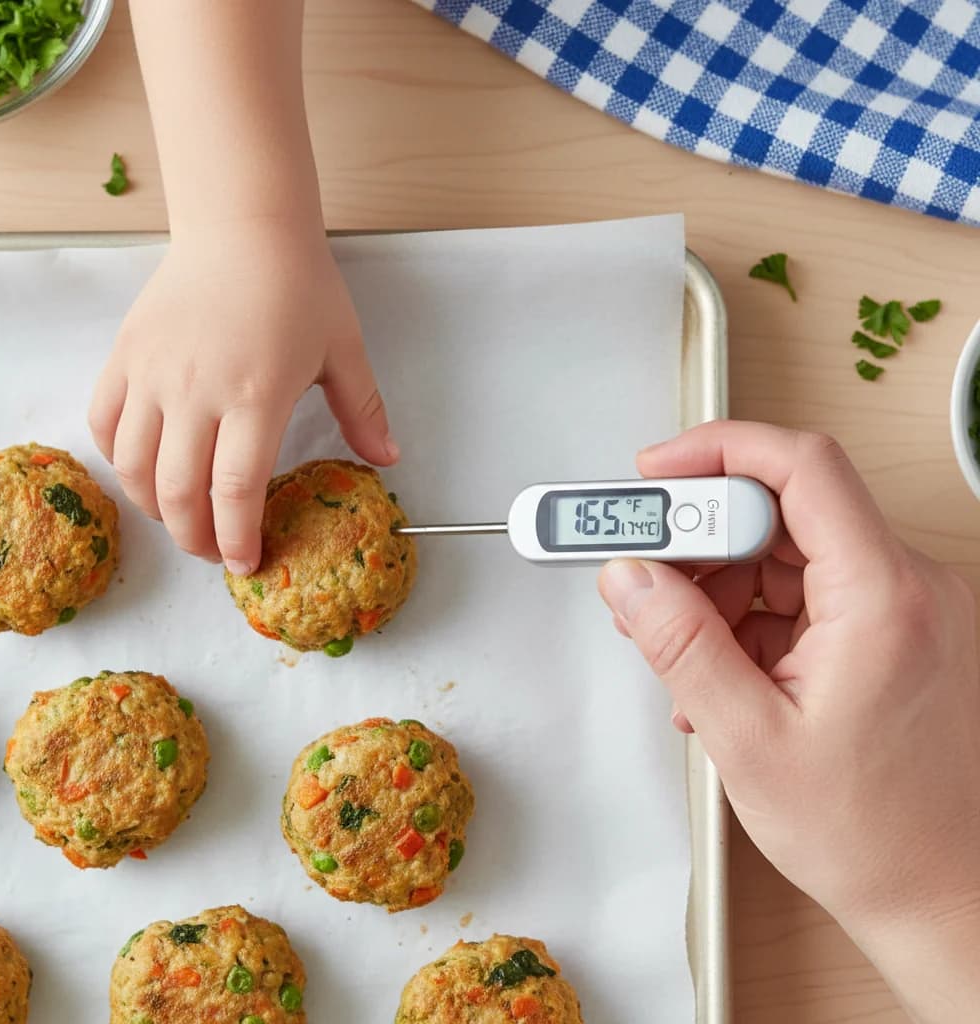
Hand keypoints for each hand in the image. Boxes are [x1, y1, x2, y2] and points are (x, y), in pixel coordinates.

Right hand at [89, 222, 396, 574]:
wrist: (244, 225)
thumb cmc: (298, 285)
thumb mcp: (344, 350)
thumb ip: (363, 412)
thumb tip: (387, 459)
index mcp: (256, 395)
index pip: (235, 490)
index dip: (237, 538)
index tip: (244, 562)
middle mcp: (196, 391)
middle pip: (179, 492)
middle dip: (193, 538)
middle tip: (211, 553)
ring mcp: (153, 373)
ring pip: (133, 465)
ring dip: (153, 507)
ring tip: (179, 518)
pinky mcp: (125, 355)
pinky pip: (104, 421)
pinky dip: (117, 458)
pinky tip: (142, 469)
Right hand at [598, 421, 979, 1021]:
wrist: (939, 896)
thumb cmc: (875, 836)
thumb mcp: (749, 739)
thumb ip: (680, 646)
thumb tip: (631, 578)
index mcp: (883, 598)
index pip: (801, 466)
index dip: (717, 451)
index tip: (656, 472)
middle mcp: (905, 588)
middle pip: (781, 510)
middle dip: (700, 541)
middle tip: (646, 580)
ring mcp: (899, 607)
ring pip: (784, 551)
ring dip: (718, 587)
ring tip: (683, 649)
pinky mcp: (885, 629)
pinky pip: (800, 591)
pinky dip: (748, 616)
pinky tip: (720, 667)